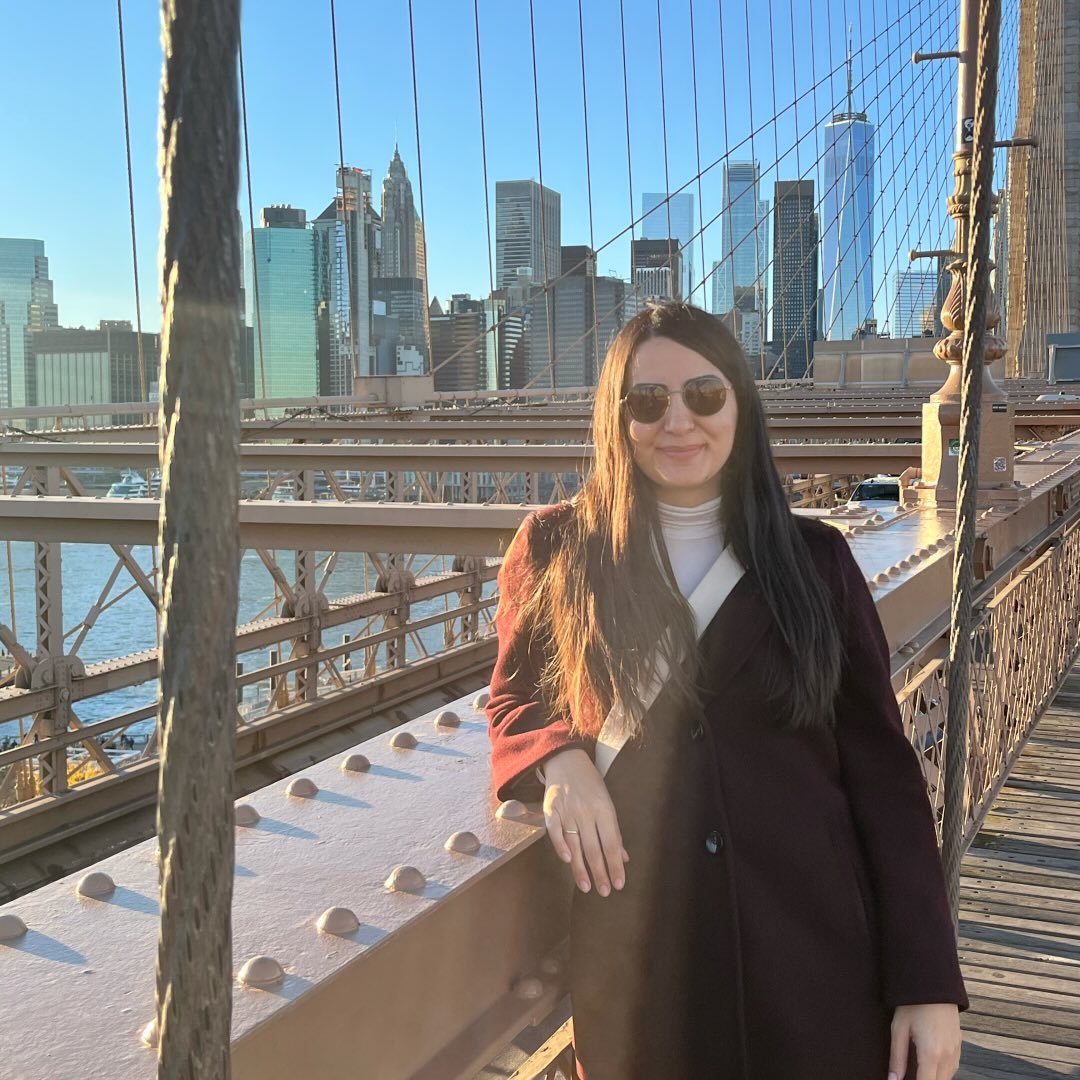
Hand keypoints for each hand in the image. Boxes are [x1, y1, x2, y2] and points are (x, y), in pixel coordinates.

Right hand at [541, 748, 628, 897]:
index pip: (612, 843)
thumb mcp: (607, 802)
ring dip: (580, 868)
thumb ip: (613, 831)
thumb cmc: (590, 783)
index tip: (619, 883)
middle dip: (600, 872)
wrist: (566, 759)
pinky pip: (555, 831)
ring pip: (575, 844)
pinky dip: (560, 846)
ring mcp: (567, 810)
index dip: (615, 864)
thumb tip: (623, 857)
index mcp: (604, 809)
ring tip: (586, 887)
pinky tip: (567, 861)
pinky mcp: (550, 809)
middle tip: (604, 891)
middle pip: (594, 848)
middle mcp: (586, 811)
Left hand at [888, 1003, 960, 1079]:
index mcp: (931, 1054)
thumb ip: (897, 1057)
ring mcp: (956, 1052)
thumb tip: (893, 1079)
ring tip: (918, 1071)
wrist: (934, 984)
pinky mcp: (959, 1046)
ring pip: (946, 1078)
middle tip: (909, 1074)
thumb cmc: (914, 1005)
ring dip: (933, 1078)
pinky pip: (952, 1069)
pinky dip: (942, 1072)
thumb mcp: (899, 1029)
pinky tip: (930, 1065)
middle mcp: (948, 1057)